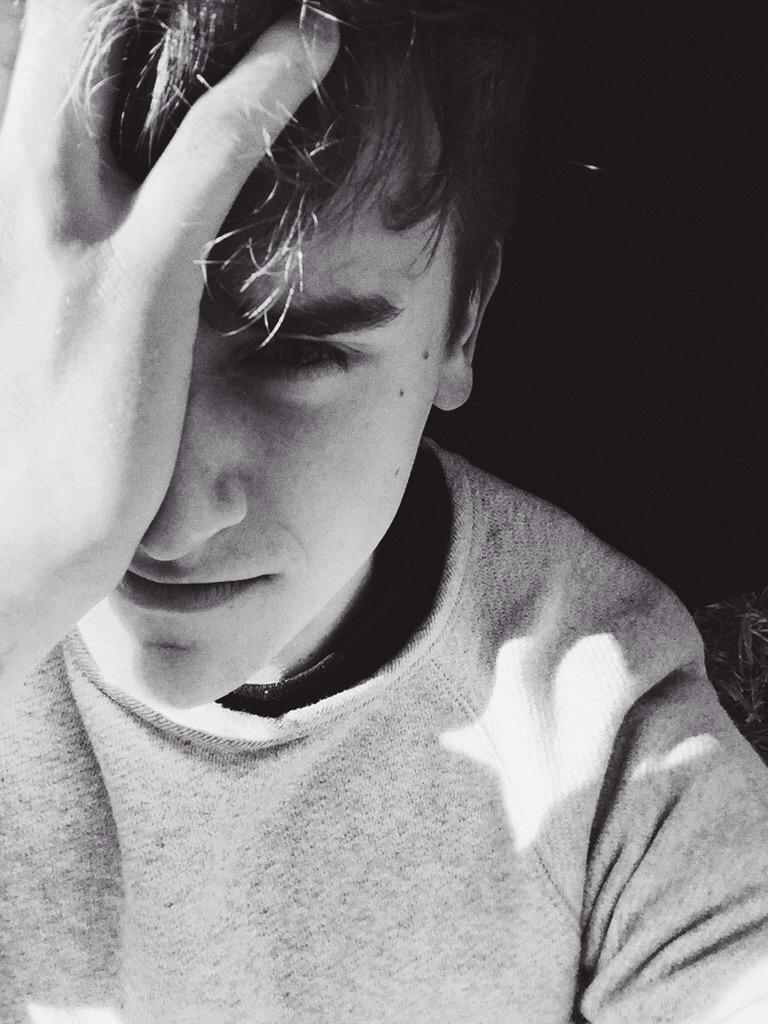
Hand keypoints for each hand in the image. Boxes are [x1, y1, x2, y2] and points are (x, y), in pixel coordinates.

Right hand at [0, 0, 337, 682]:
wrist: (16, 533)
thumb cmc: (42, 428)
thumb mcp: (42, 317)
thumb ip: (64, 245)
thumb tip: (112, 207)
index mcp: (5, 203)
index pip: (34, 66)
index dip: (78, 16)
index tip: (123, 3)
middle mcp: (18, 198)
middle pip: (60, 33)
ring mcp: (69, 238)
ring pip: (115, 64)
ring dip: (196, 5)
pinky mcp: (136, 285)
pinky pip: (209, 157)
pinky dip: (266, 88)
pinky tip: (316, 41)